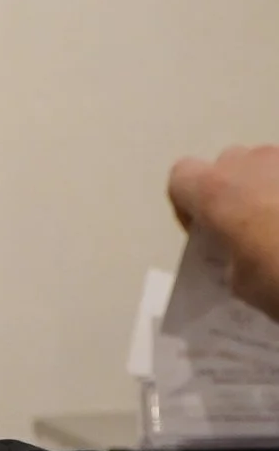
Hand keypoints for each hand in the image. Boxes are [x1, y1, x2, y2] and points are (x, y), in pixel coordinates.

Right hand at [169, 146, 278, 322]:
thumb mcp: (247, 288)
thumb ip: (235, 259)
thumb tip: (247, 255)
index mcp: (216, 191)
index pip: (181, 178)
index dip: (190, 206)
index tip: (209, 234)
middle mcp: (251, 162)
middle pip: (229, 166)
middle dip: (236, 194)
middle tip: (254, 235)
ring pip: (272, 168)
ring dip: (274, 192)